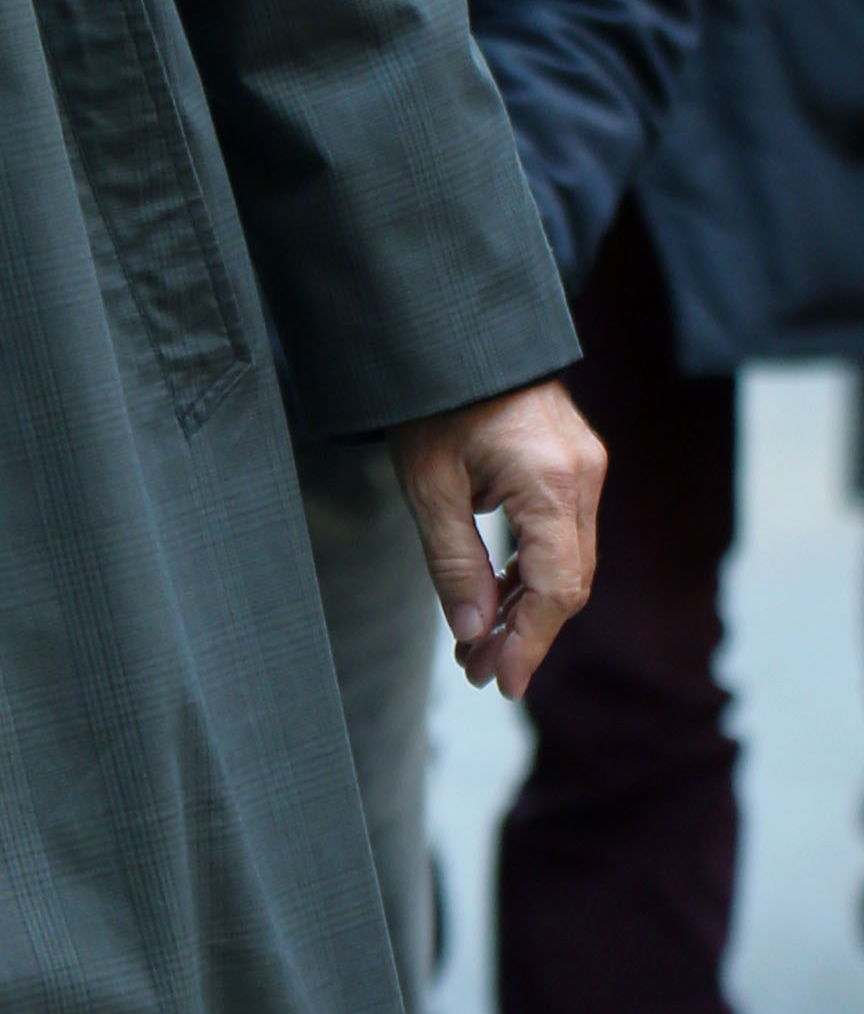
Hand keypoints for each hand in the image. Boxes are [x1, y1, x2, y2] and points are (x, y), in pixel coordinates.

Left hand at [388, 380, 603, 696]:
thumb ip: (455, 563)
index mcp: (551, 483)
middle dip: (525, 635)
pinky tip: (497, 600)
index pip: (556, 588)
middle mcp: (583, 477)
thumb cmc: (435, 400)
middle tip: (477, 672)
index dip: (530, 644)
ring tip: (476, 646)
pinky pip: (563, 535)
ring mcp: (585, 468)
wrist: (459, 331)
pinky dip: (532, 573)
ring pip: (569, 562)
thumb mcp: (428, 486)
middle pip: (570, 582)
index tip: (500, 681)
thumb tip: (474, 632)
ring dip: (527, 608)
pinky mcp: (574, 464)